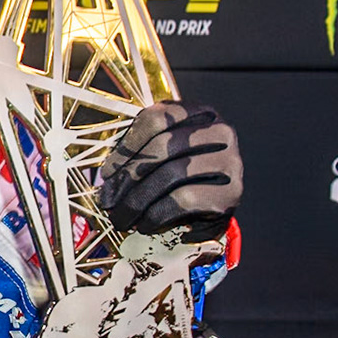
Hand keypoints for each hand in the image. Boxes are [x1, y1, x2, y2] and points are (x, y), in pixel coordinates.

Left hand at [97, 101, 242, 239]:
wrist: (211, 210)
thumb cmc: (178, 179)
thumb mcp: (161, 155)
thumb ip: (139, 152)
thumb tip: (105, 176)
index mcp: (199, 113)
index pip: (156, 118)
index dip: (126, 147)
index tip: (106, 173)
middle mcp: (220, 131)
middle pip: (163, 146)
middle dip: (128, 177)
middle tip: (108, 201)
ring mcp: (230, 161)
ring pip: (172, 174)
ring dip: (138, 200)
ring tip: (122, 217)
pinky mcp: (231, 192)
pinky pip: (185, 200)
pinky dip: (157, 214)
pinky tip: (145, 224)